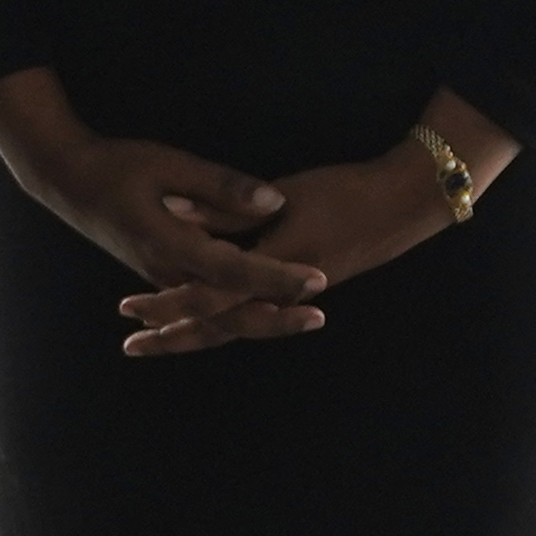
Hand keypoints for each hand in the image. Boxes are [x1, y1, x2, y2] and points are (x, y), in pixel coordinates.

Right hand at [0, 76, 316, 334]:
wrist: (65, 180)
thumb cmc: (116, 165)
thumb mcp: (170, 164)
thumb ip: (222, 186)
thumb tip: (274, 201)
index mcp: (170, 245)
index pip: (236, 271)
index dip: (278, 277)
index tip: (318, 277)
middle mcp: (166, 272)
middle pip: (227, 312)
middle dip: (275, 318)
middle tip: (319, 317)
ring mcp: (161, 278)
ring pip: (215, 315)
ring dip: (258, 320)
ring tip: (301, 319)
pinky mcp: (160, 274)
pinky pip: (201, 306)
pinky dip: (232, 315)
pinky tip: (259, 311)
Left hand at [114, 103, 508, 355]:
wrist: (406, 202)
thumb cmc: (344, 190)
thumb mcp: (282, 196)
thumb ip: (229, 209)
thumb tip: (175, 211)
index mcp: (275, 267)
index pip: (210, 295)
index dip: (167, 305)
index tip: (129, 310)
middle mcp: (284, 292)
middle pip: (219, 326)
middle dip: (175, 336)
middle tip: (130, 346)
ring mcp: (296, 296)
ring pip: (237, 324)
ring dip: (196, 332)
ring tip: (157, 338)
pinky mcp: (305, 290)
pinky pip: (257, 312)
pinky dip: (225, 319)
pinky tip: (203, 317)